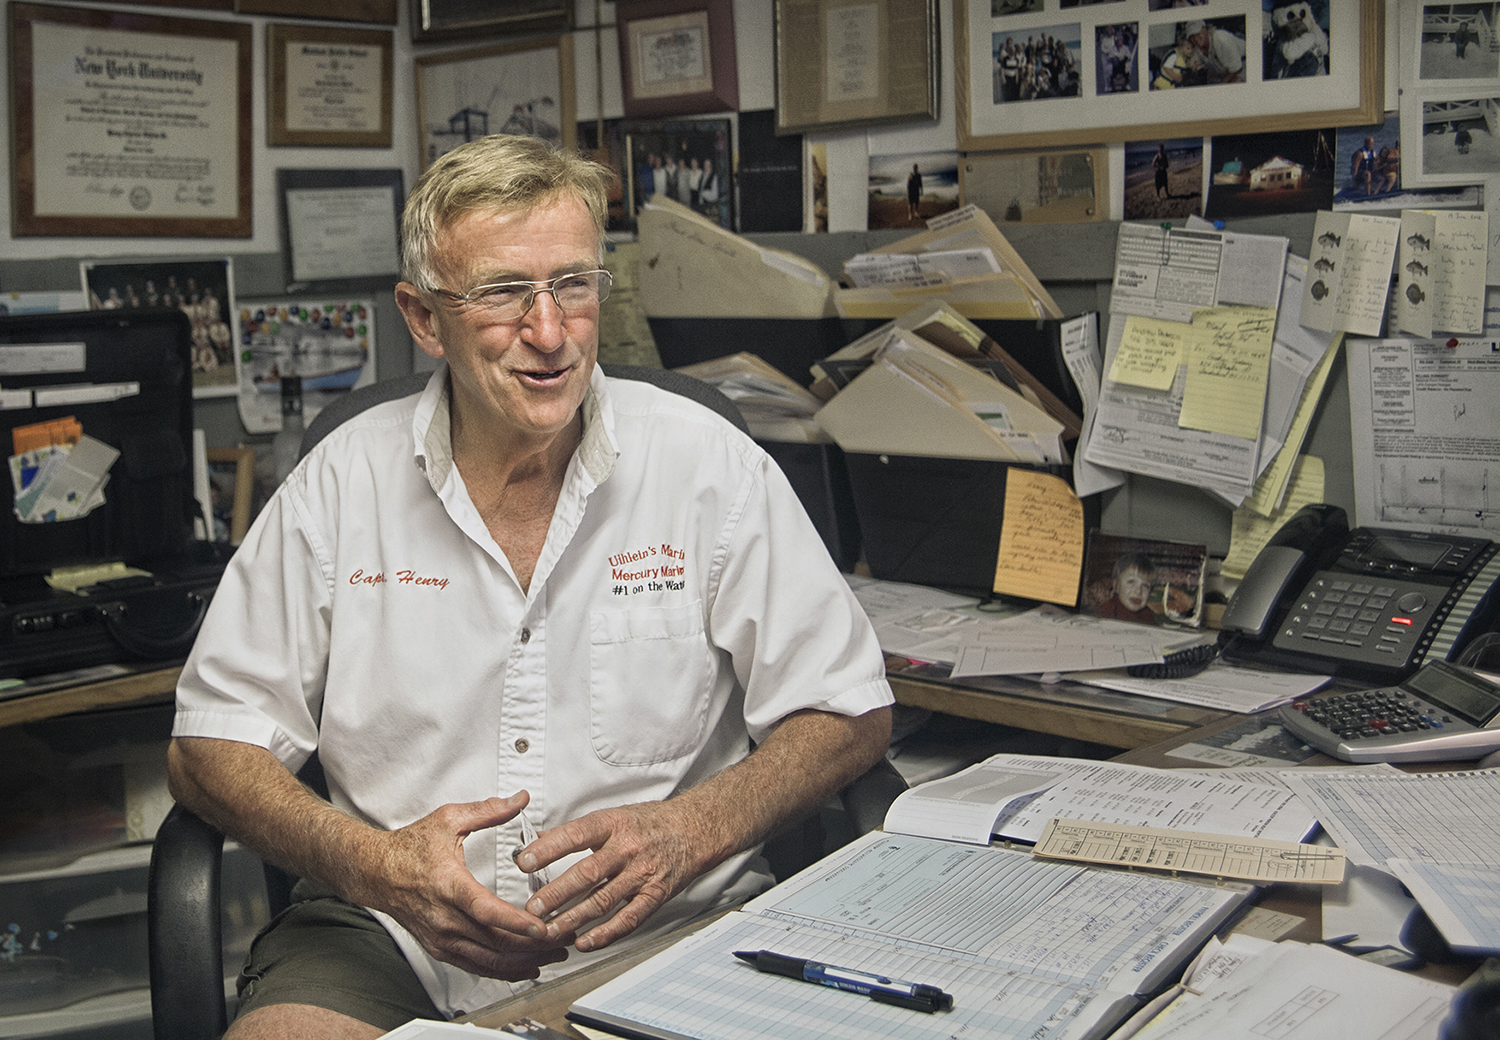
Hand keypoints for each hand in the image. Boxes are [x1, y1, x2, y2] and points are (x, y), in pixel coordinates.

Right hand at [360, 792, 572, 980]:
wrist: (374, 873)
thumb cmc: (408, 848)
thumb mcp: (448, 820)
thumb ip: (488, 811)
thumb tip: (519, 799)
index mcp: (449, 885)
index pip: (486, 911)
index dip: (516, 923)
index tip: (542, 927)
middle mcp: (445, 918)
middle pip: (495, 943)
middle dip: (535, 946)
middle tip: (565, 939)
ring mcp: (442, 938)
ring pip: (489, 961)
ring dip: (525, 961)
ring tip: (555, 955)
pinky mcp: (440, 949)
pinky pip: (477, 967)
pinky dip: (505, 971)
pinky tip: (527, 966)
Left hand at [515, 800, 716, 952]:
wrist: (693, 830)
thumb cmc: (648, 823)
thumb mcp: (612, 817)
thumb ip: (574, 832)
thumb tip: (534, 842)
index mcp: (613, 824)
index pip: (576, 835)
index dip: (548, 849)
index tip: (523, 862)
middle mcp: (627, 849)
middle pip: (587, 873)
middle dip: (556, 893)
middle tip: (532, 909)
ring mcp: (642, 874)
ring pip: (603, 901)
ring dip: (573, 918)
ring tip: (549, 929)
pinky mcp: (654, 895)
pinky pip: (628, 919)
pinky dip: (605, 934)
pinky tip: (584, 942)